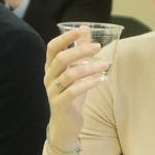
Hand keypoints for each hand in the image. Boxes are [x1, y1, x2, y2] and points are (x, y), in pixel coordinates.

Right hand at [45, 28, 107, 154]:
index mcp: (50, 67)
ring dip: (89, 68)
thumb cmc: (71, 95)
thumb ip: (79, 52)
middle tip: (98, 47)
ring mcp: (53, 91)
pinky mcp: (60, 104)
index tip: (81, 29)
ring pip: (69, 75)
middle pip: (61, 59)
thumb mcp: (75, 72)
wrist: (65, 124)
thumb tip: (86, 30)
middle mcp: (49, 77)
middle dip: (80, 51)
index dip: (66, 37)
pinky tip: (100, 80)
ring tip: (105, 64)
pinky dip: (88, 84)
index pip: (52, 47)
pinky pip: (73, 91)